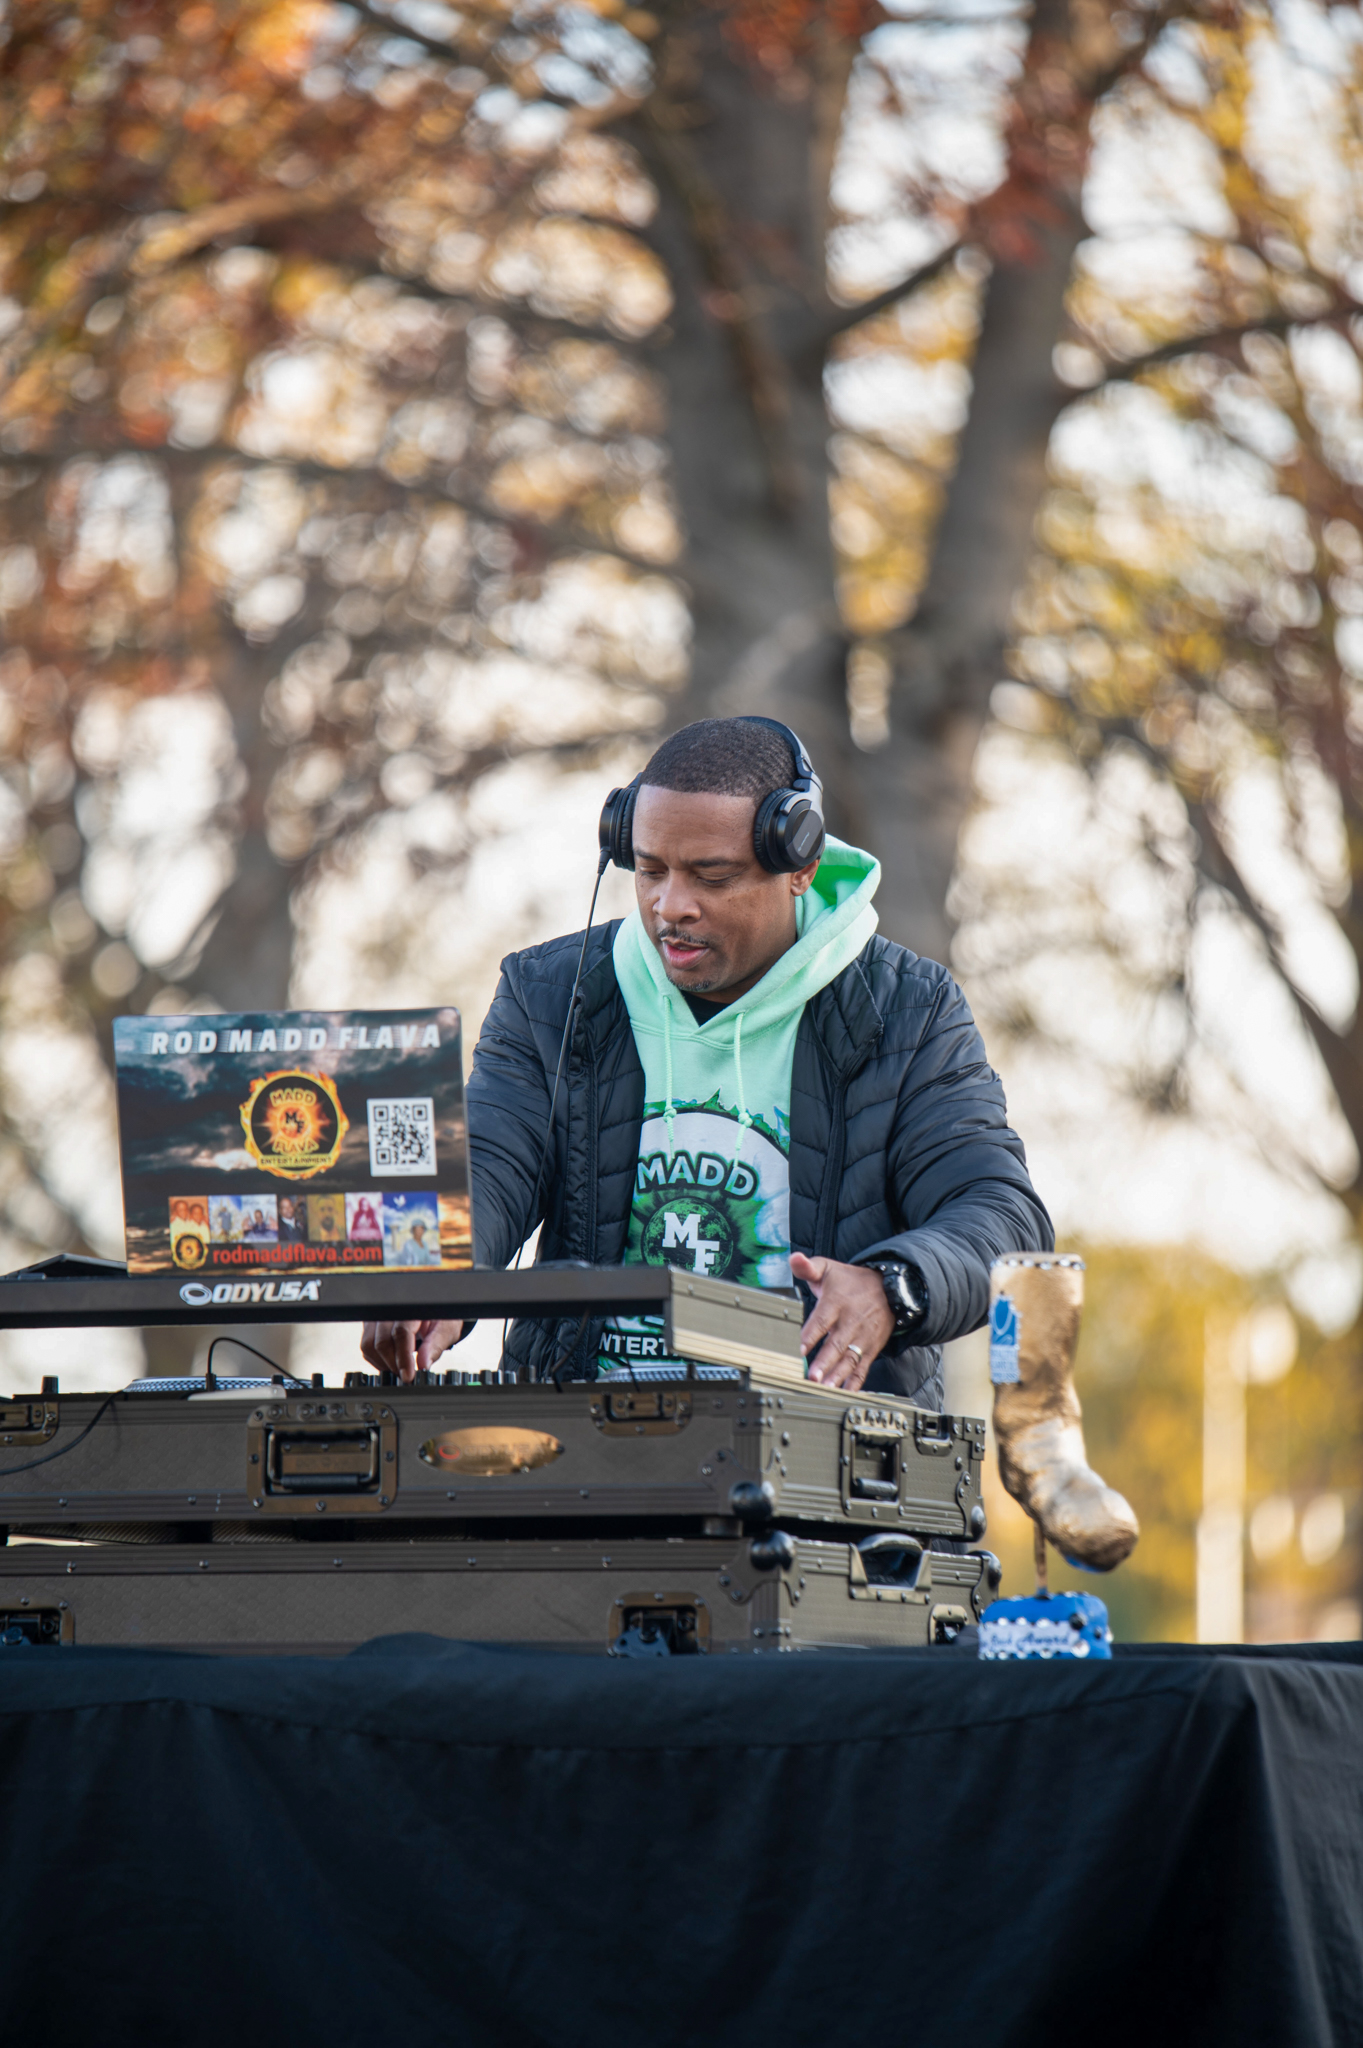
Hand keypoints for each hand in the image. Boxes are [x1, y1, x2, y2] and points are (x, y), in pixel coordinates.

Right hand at [360, 1319, 464, 1382]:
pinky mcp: (370, 1324)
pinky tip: (392, 1361)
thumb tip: (424, 1365)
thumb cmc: (442, 1319)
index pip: (401, 1333)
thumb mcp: (446, 1330)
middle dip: (393, 1364)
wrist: (434, 1311)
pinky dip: (377, 1359)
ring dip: (383, 1363)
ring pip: (369, 1345)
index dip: (403, 1358)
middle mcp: (391, 1309)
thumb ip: (435, 1346)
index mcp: (412, 1307)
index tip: (408, 1376)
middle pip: (381, 1341)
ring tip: (400, 1368)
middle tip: (407, 1374)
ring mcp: (378, 1316)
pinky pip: (366, 1345)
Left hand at [790, 1255, 892, 1391]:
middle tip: (812, 1376)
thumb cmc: (851, 1282)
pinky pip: (863, 1367)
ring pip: (850, 1358)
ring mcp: (863, 1337)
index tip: (799, 1348)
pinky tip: (845, 1393)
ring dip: (837, 1375)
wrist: (890, 1289)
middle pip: (837, 1344)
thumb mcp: (829, 1268)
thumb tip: (794, 1258)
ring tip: (825, 1388)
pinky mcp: (871, 1348)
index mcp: (837, 1302)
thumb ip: (808, 1267)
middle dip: (824, 1361)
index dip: (811, 1334)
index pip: (822, 1320)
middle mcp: (851, 1322)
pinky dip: (855, 1382)